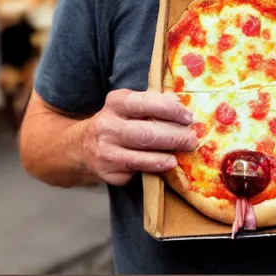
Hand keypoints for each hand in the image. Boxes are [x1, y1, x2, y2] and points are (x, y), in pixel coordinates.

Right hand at [83, 89, 198, 185]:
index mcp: (116, 103)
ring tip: (182, 154)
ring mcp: (106, 151)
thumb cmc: (117, 122)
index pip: (145, 103)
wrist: (84, 146)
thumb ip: (153, 103)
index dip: (170, 110)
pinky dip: (155, 168)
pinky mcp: (109, 172)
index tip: (188, 117)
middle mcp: (107, 126)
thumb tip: (179, 103)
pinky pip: (137, 171)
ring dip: (167, 156)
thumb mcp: (130, 105)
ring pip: (143, 156)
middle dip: (174, 137)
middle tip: (191, 140)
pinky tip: (166, 164)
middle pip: (146, 133)